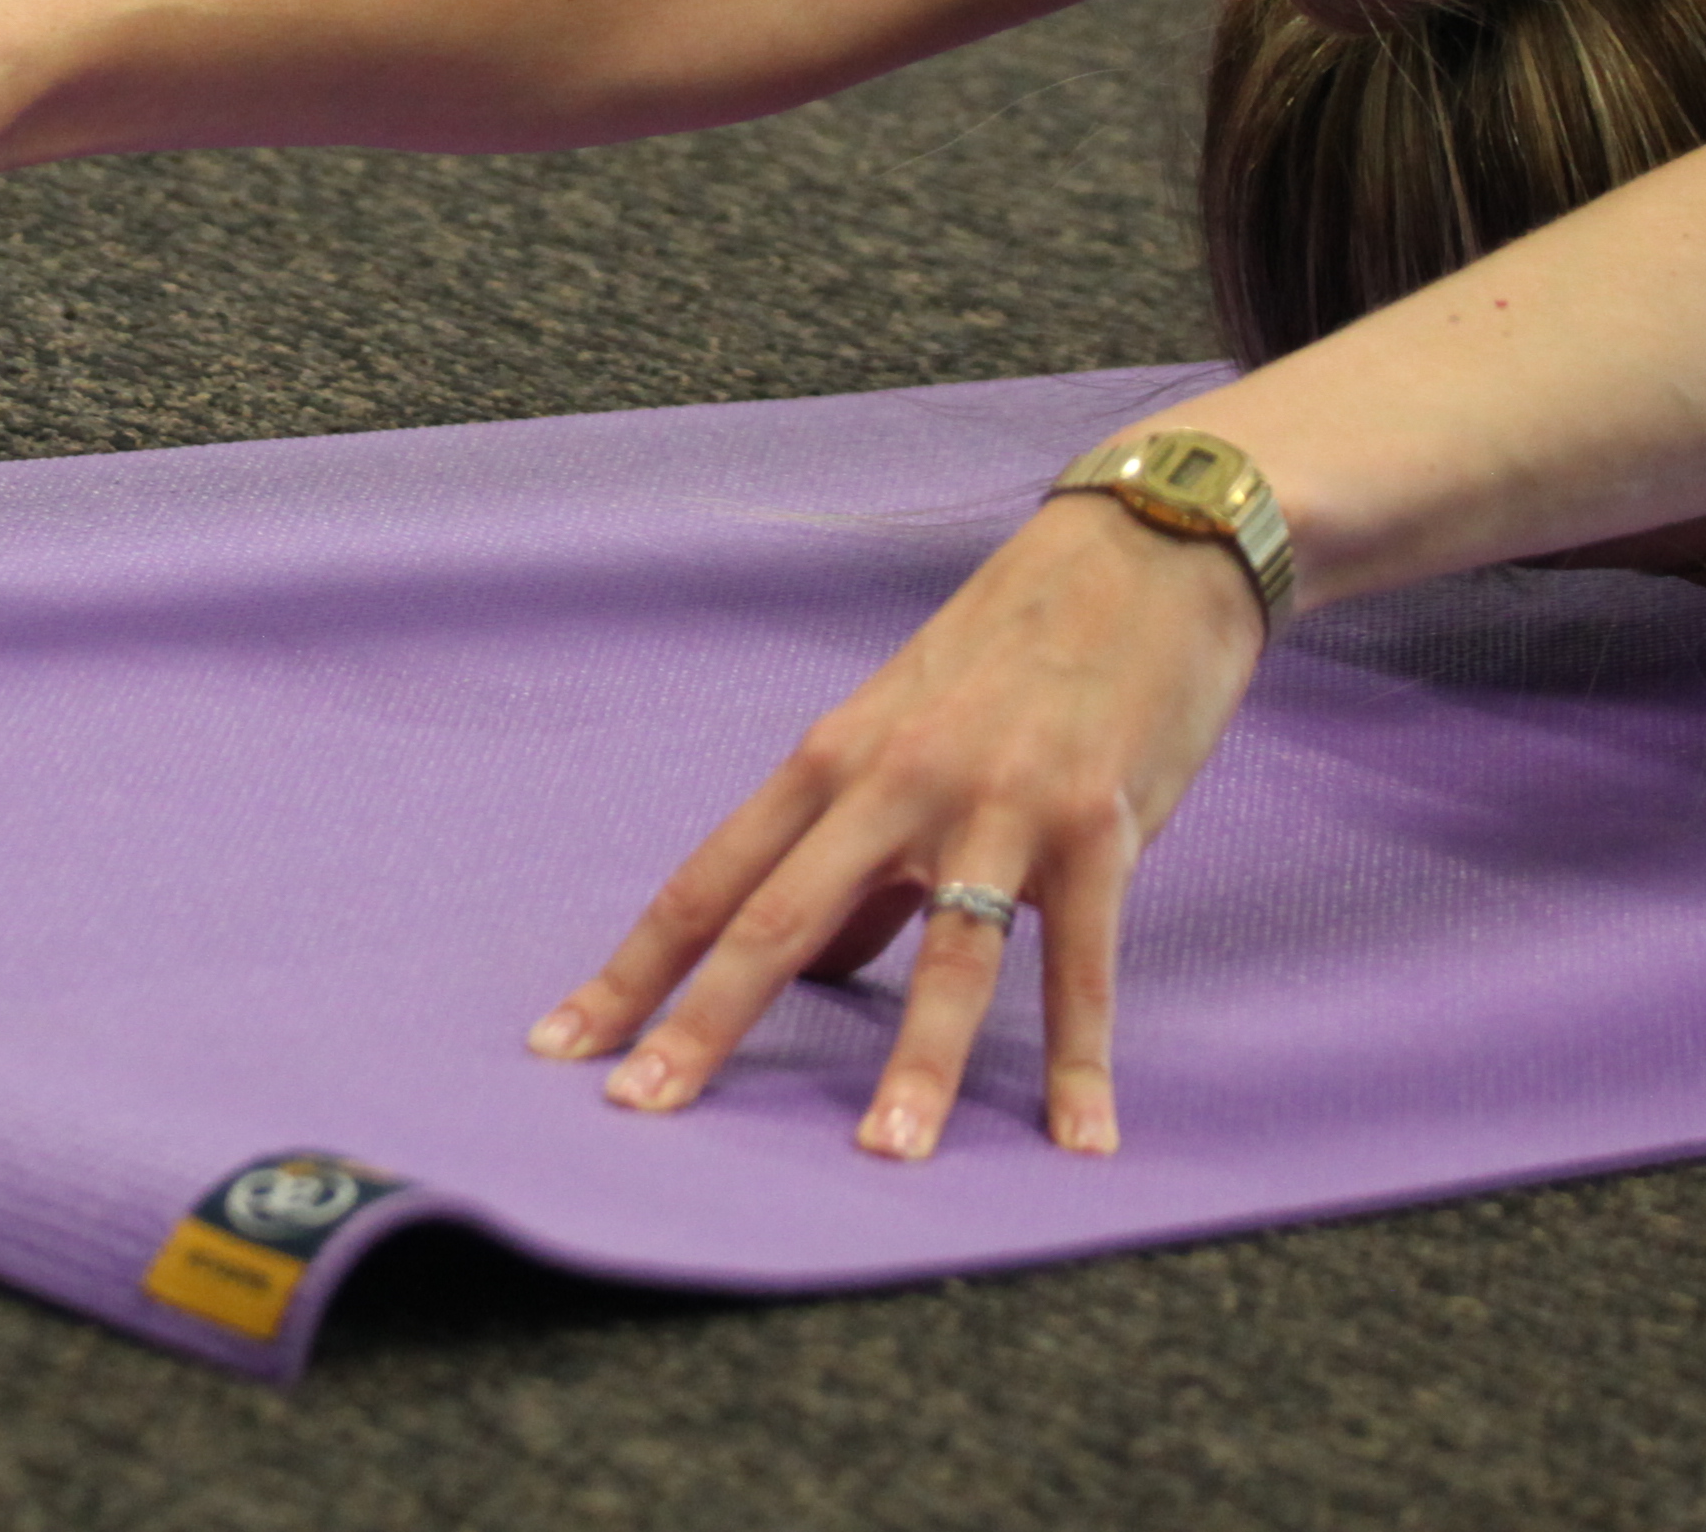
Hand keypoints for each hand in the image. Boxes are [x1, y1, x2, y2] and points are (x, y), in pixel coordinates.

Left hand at [527, 489, 1266, 1158]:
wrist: (1144, 550)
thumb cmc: (1014, 651)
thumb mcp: (905, 736)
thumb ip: (855, 855)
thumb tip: (807, 967)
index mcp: (833, 758)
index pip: (710, 881)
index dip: (635, 968)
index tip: (561, 1044)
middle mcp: (896, 780)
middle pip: (781, 916)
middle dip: (707, 1021)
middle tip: (642, 1111)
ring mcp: (999, 800)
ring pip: (949, 952)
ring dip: (918, 1063)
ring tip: (883, 1154)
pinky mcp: (1099, 822)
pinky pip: (1085, 961)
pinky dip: (1081, 1056)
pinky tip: (1081, 1136)